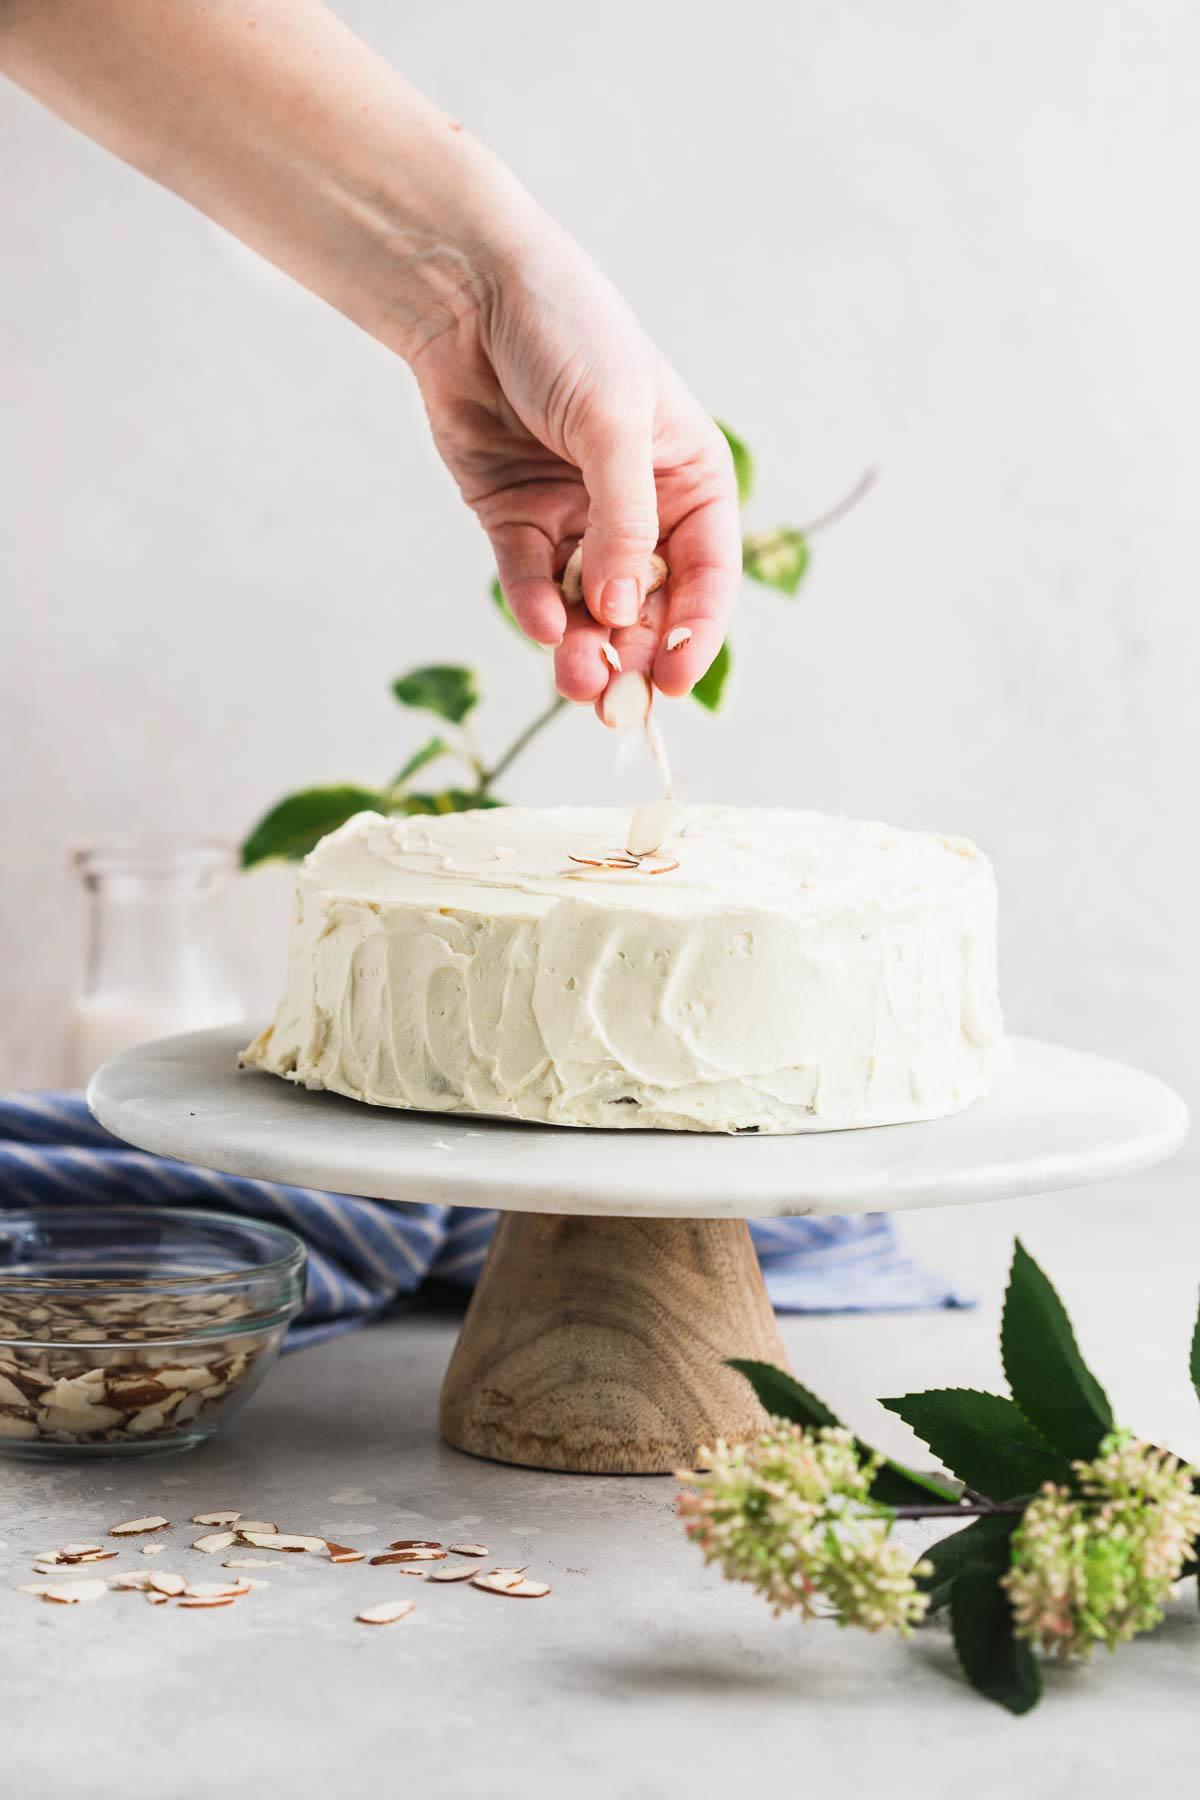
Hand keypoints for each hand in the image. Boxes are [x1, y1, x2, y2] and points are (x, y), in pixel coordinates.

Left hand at [409, 224, 740, 706]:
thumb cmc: (567, 336)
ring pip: (588, 608)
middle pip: (646, 606)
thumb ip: (625, 523)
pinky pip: (532, 583)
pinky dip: (537, 610)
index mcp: (688, 481)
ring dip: (584, 648)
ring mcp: (575, 518)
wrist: (469, 293)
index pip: (707, 576)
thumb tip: (626, 613)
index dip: (696, 632)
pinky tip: (540, 627)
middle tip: (615, 703)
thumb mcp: (614, 424)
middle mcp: (638, 509)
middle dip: (633, 656)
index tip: (675, 682)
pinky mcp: (516, 520)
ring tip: (574, 679)